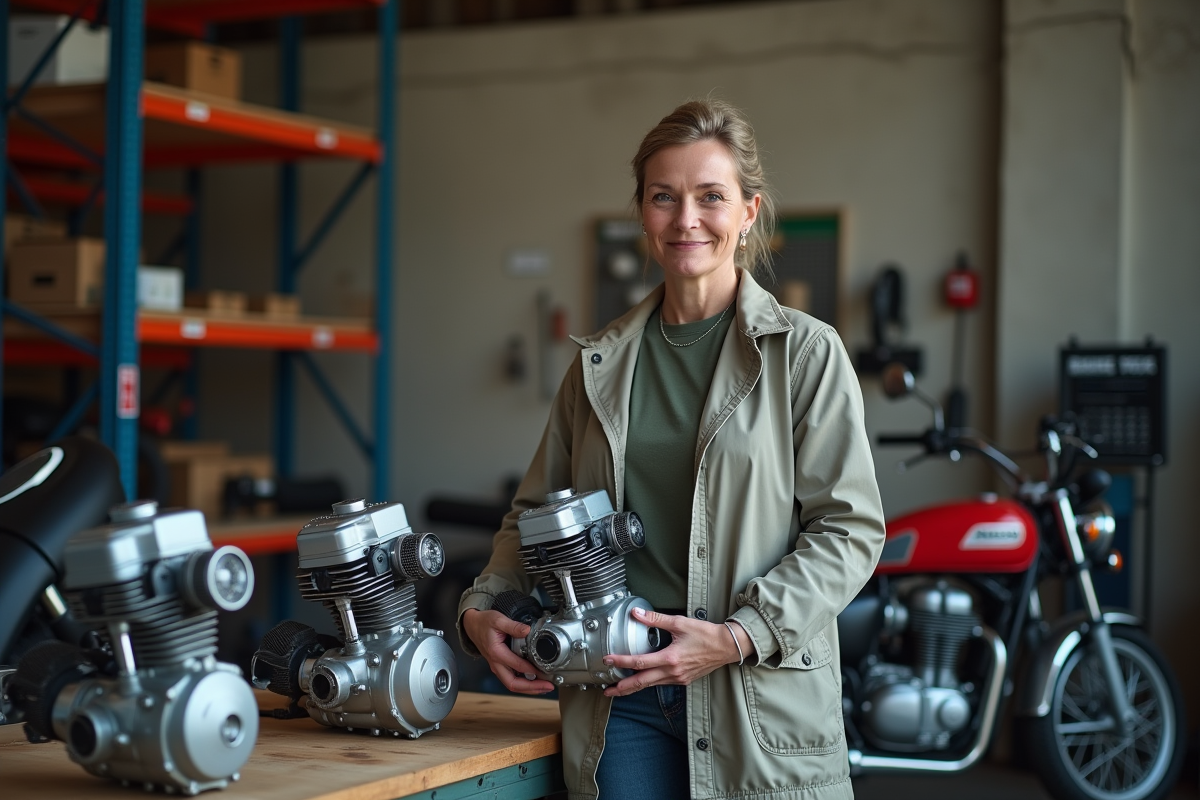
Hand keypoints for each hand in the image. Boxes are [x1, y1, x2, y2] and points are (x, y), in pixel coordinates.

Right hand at [462, 608, 554, 694]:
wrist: (473, 625)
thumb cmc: (484, 623)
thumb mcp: (498, 620)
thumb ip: (513, 626)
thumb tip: (527, 630)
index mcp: (496, 653)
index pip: (517, 666)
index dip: (532, 671)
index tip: (545, 672)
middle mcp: (496, 663)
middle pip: (513, 684)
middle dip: (531, 688)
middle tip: (547, 687)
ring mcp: (497, 667)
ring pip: (512, 685)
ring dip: (528, 689)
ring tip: (544, 688)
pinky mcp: (499, 667)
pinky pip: (511, 680)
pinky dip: (523, 684)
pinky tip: (534, 682)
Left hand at [602, 608, 750, 697]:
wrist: (727, 646)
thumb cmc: (705, 634)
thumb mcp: (679, 623)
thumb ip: (655, 619)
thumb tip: (636, 613)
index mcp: (670, 658)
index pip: (639, 662)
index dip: (621, 661)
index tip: (607, 660)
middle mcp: (673, 672)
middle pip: (641, 683)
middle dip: (623, 688)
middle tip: (607, 690)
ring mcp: (678, 678)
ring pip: (651, 685)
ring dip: (634, 687)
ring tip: (619, 688)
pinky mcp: (683, 680)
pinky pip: (661, 683)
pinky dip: (649, 683)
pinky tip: (642, 680)